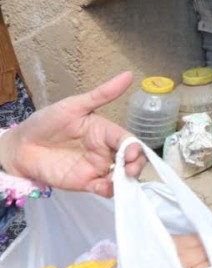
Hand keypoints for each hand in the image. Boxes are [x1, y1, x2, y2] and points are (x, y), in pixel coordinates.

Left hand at [0, 72, 145, 196]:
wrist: (19, 147)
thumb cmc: (45, 122)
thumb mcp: (74, 105)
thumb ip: (101, 94)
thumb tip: (128, 75)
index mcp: (105, 132)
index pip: (127, 140)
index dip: (134, 147)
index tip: (131, 154)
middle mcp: (105, 150)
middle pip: (131, 160)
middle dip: (136, 166)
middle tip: (130, 172)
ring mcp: (96, 168)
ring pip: (121, 176)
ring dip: (126, 181)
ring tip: (120, 184)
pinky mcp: (85, 183)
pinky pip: (104, 189)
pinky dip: (110, 192)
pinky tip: (107, 190)